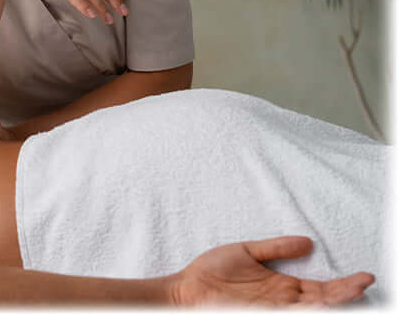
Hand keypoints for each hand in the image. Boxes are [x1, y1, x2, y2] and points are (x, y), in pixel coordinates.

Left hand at [172, 236, 374, 307]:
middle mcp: (282, 302)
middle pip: (323, 301)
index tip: (364, 277)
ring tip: (351, 293)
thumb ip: (276, 248)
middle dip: (346, 294)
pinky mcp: (261, 314)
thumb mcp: (246, 252)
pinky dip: (306, 311)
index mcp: (282, 286)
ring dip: (332, 303)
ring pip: (310, 310)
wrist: (185, 287)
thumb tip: (308, 242)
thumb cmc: (211, 271)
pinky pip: (289, 315)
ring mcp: (272, 310)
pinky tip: (318, 306)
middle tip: (364, 283)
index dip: (344, 285)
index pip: (321, 289)